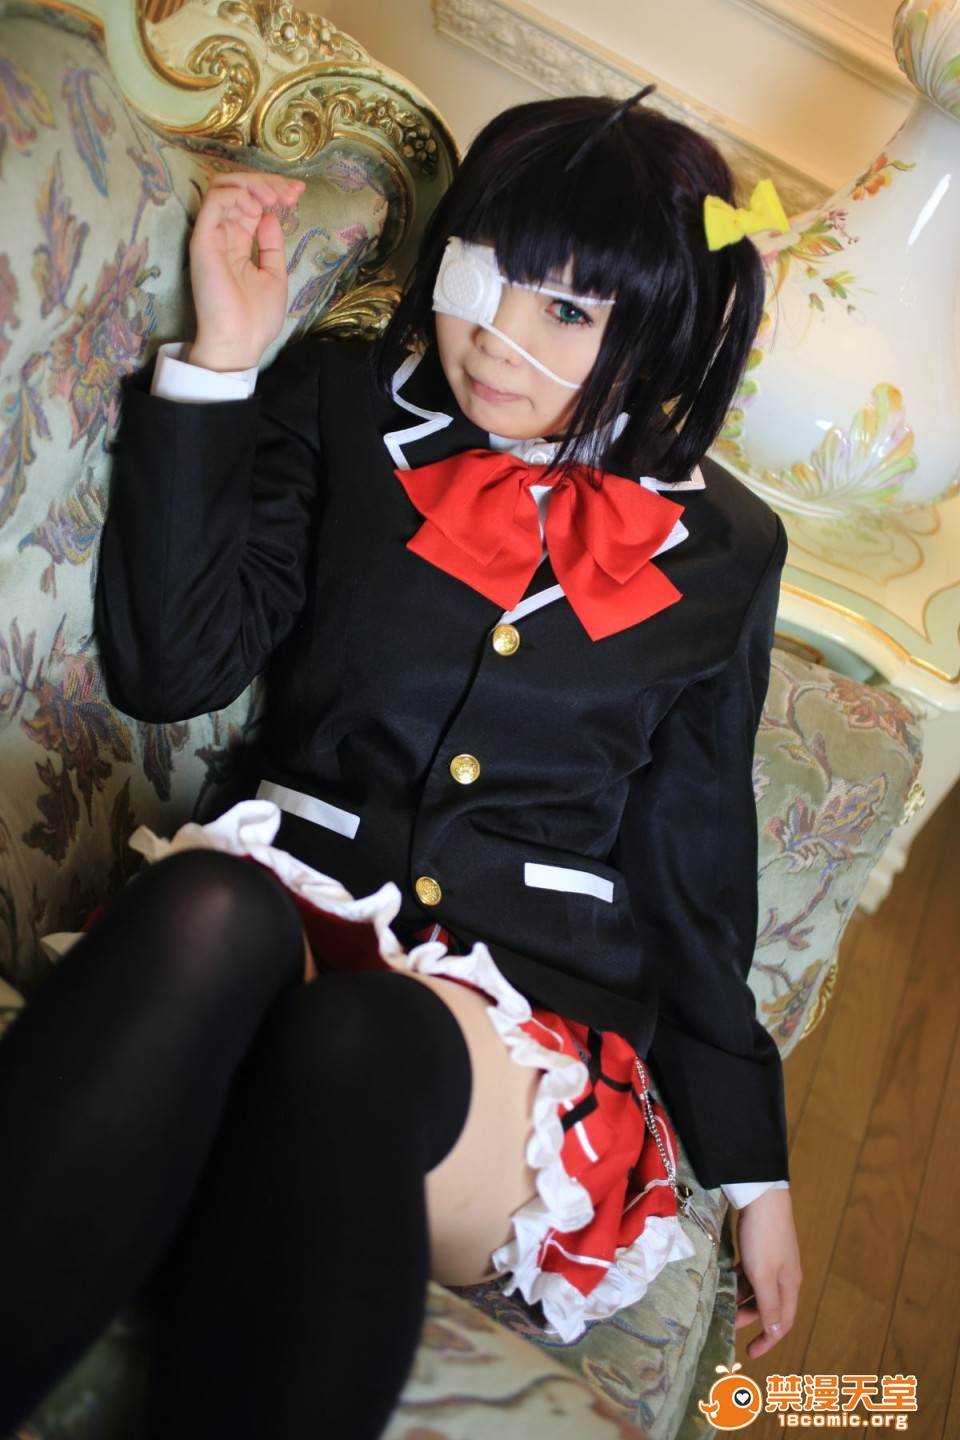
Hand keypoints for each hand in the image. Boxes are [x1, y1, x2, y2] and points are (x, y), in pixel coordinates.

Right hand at [187, 170, 304, 370]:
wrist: (239, 342)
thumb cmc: (256, 317)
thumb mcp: (274, 274)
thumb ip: (271, 244)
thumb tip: (270, 214)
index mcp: (239, 243)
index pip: (252, 203)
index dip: (274, 190)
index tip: (297, 192)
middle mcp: (223, 235)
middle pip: (238, 189)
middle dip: (267, 183)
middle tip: (289, 192)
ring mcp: (212, 235)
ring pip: (224, 187)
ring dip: (253, 185)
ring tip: (274, 199)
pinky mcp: (202, 240)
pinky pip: (214, 200)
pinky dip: (238, 195)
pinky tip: (257, 210)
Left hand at [732, 1186, 801, 1359]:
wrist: (761, 1194)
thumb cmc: (762, 1237)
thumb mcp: (763, 1274)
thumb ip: (769, 1305)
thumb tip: (776, 1332)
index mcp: (789, 1286)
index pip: (783, 1322)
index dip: (768, 1340)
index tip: (750, 1353)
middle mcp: (784, 1275)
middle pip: (768, 1306)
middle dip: (749, 1318)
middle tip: (726, 1322)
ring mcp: (773, 1260)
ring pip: (758, 1289)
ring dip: (741, 1299)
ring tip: (721, 1303)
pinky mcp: (761, 1247)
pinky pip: (751, 1273)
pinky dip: (740, 1281)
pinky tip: (725, 1280)